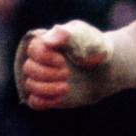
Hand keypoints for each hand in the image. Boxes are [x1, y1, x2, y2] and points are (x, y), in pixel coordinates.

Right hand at [14, 20, 135, 108]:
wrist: (106, 68)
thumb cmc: (93, 47)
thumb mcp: (83, 36)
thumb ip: (66, 34)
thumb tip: (47, 40)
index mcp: (44, 43)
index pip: (32, 50)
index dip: (45, 58)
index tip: (62, 61)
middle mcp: (38, 61)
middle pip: (28, 68)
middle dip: (48, 74)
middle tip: (67, 73)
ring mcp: (40, 79)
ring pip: (30, 86)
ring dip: (47, 88)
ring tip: (66, 87)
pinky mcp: (46, 95)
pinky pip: (34, 102)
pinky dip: (44, 102)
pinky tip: (60, 98)